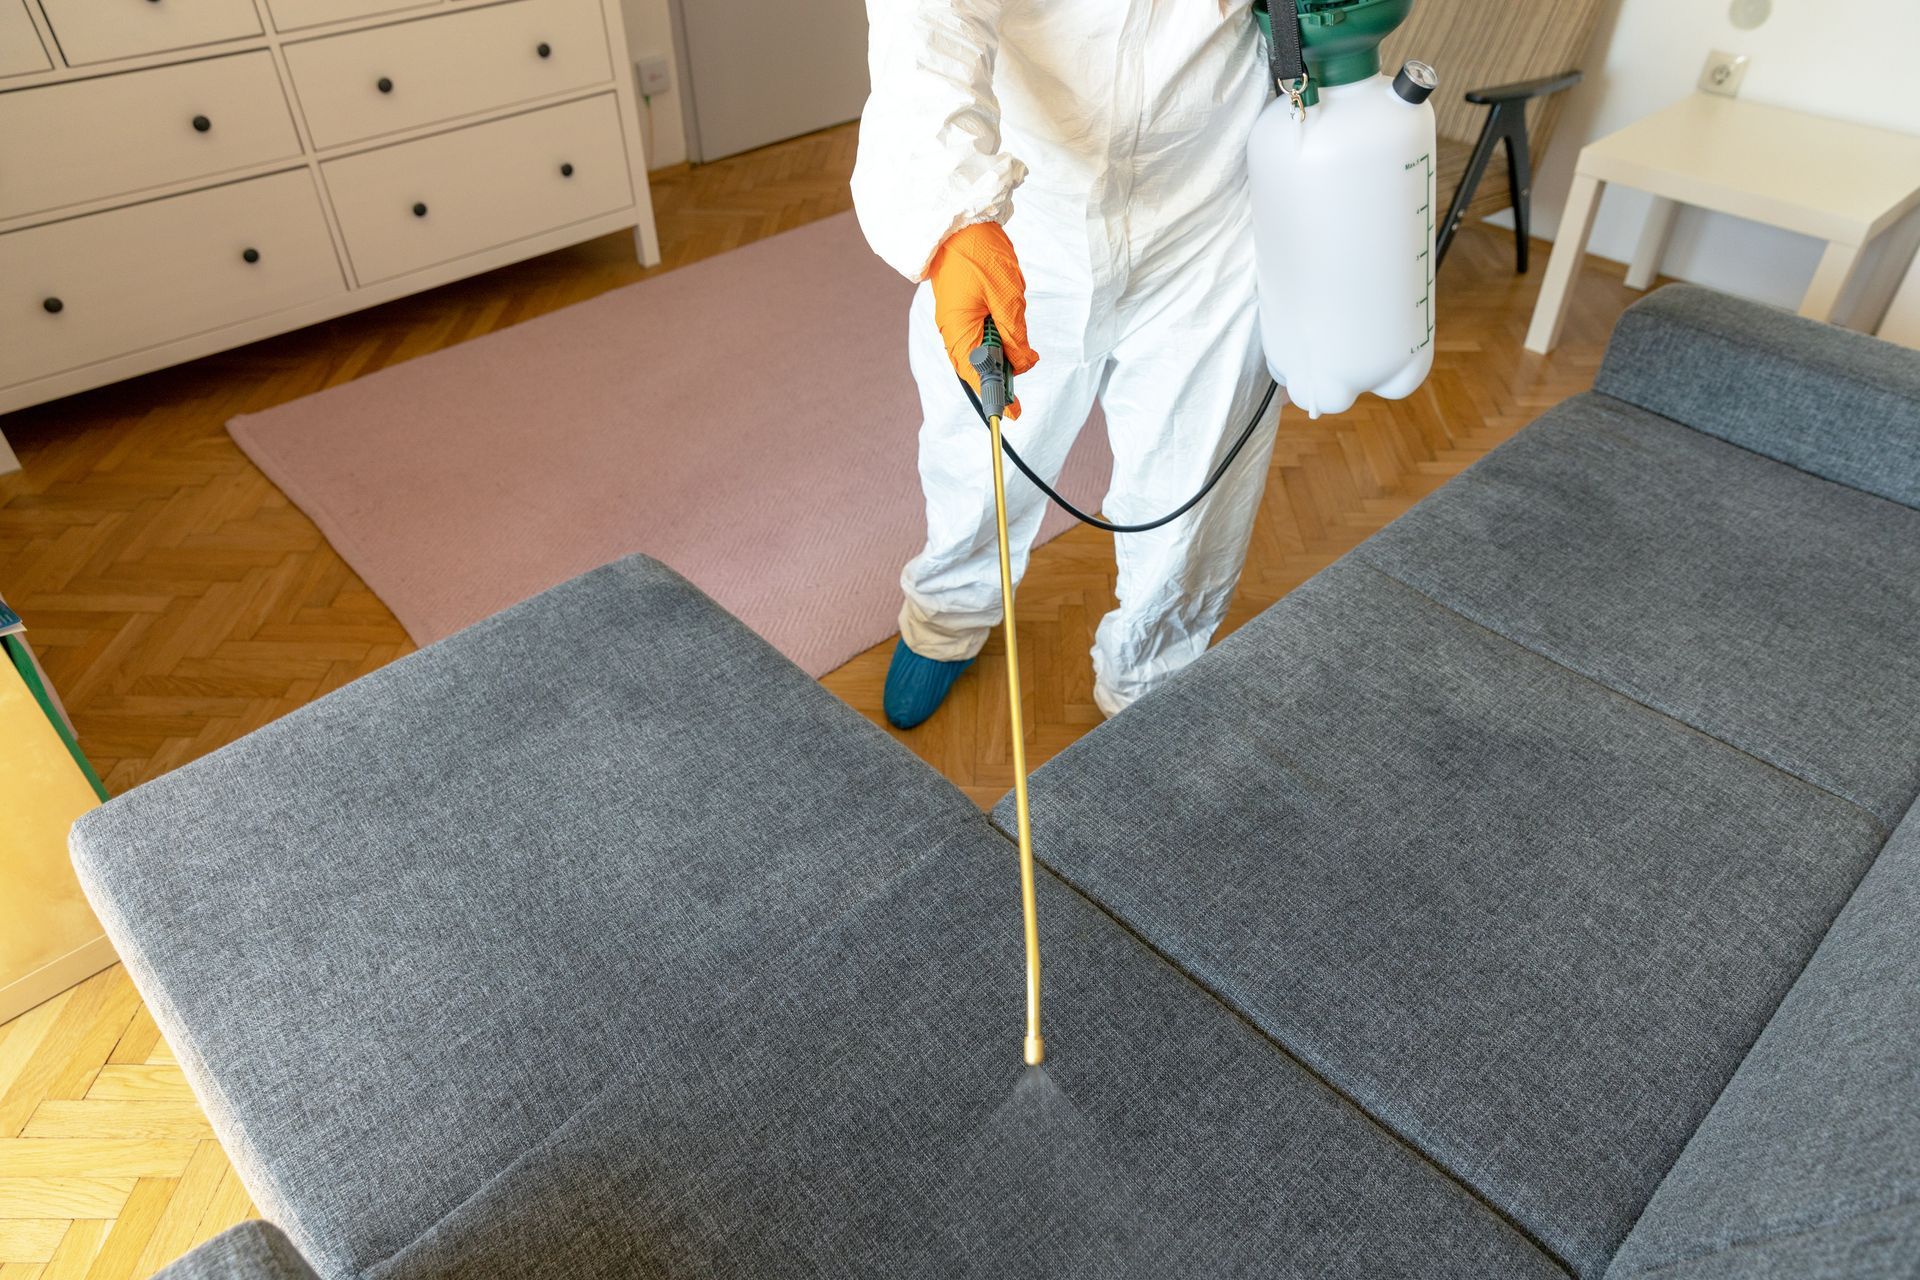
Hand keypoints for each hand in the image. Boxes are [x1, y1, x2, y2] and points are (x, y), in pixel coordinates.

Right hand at [927, 222, 1038, 417]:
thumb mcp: (1006, 296)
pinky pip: (983, 332)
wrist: (960, 222)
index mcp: (959, 332)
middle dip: (1006, 366)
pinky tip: (1007, 315)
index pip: (978, 377)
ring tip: (1016, 324)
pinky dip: (1000, 331)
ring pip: (986, 348)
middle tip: (1027, 356)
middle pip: (982, 366)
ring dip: (1005, 344)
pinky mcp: (963, 310)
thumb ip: (1014, 334)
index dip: (997, 398)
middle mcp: (954, 332)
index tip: (1014, 415)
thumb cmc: (979, 254)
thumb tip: (1021, 363)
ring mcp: (957, 321)